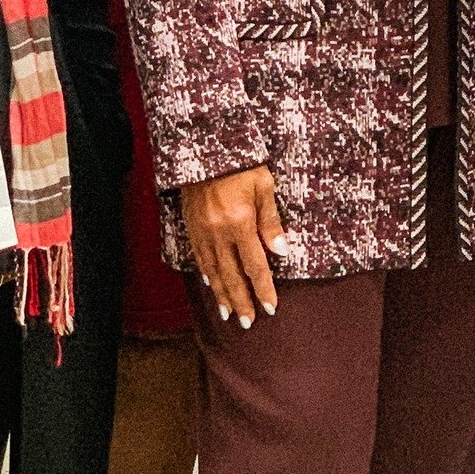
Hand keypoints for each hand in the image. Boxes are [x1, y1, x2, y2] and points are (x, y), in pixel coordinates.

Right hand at [181, 165, 287, 327]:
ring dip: (222, 294)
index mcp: (240, 224)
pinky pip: (199, 257)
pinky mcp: (192, 228)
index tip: (270, 308)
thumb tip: (282, 251)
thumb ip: (271, 222)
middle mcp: (219, 234)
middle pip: (232, 276)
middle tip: (247, 323)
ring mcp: (202, 233)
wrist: (207, 150)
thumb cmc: (243, 166)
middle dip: (241, 301)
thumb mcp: (265, 187)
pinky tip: (210, 285)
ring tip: (229, 314)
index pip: (255, 265)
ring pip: (213, 271)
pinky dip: (206, 274)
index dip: (263, 288)